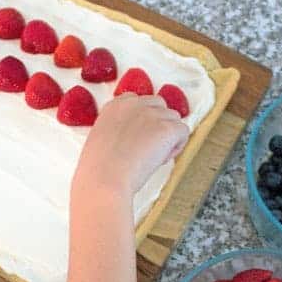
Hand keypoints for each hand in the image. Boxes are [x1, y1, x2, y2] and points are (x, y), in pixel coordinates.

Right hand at [73, 93, 188, 198]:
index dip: (144, 120)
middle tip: (149, 148)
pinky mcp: (167, 128)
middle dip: (158, 125)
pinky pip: (183, 131)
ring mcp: (152, 114)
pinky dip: (177, 146)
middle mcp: (134, 104)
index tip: (140, 137)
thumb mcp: (99, 138)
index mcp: (115, 105)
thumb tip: (134, 137)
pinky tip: (161, 159)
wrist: (104, 180)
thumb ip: (117, 129)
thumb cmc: (98, 169)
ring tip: (154, 157)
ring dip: (168, 136)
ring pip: (173, 118)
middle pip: (159, 105)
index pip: (139, 101)